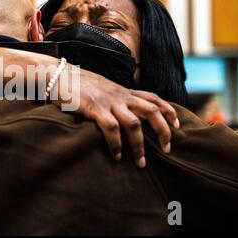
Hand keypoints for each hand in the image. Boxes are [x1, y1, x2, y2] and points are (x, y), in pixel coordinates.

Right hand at [54, 66, 178, 167]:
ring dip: (140, 145)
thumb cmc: (78, 85)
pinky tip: (117, 156)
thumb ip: (114, 99)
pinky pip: (111, 129)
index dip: (169, 110)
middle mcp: (120, 95)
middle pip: (152, 110)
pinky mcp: (94, 109)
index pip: (153, 98)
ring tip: (141, 162)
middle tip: (166, 149)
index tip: (178, 125)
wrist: (59, 75)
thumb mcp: (102, 89)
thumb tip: (122, 114)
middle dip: (164, 130)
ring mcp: (108, 102)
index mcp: (123, 91)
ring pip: (134, 124)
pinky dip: (116, 145)